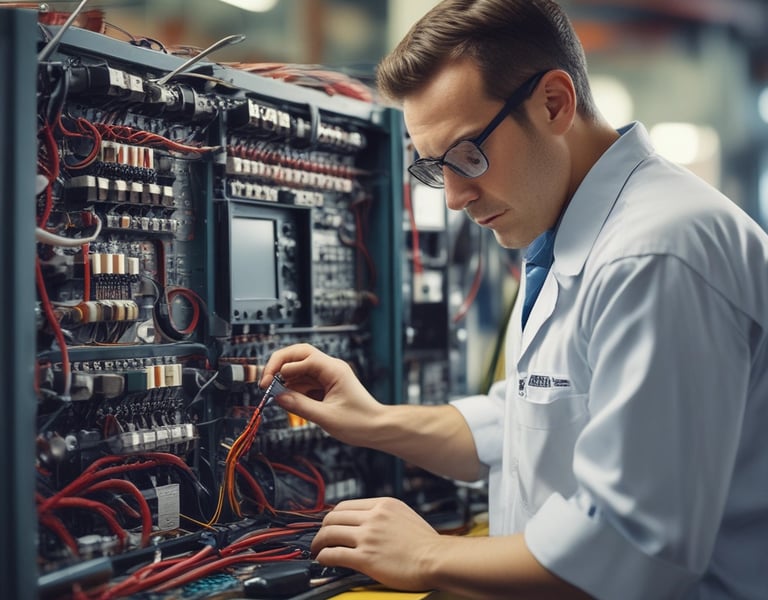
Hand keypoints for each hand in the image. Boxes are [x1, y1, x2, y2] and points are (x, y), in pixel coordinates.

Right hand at [260, 344, 385, 446]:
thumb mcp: (326, 417)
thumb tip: (278, 397)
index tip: (269, 383)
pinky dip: (292, 388)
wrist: (377, 428)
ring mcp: (328, 376)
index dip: (283, 367)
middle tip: (265, 380)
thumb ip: (300, 406)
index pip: (303, 357)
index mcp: (334, 370)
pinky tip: (285, 397)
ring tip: (272, 393)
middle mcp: (330, 368)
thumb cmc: (360, 422)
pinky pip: (304, 381)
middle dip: (279, 365)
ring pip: (299, 368)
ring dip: (285, 378)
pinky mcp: (325, 386)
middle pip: (299, 354)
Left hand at [311, 497, 440, 590]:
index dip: (333, 516)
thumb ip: (384, 516)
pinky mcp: (365, 557)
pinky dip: (323, 556)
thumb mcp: (405, 516)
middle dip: (322, 528)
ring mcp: (368, 536)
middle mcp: (373, 517)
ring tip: (316, 550)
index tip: (330, 525)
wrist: (437, 559)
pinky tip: (322, 560)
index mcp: (383, 504)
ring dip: (318, 543)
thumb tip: (368, 522)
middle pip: (333, 517)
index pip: (346, 505)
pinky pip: (334, 554)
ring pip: (329, 533)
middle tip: (319, 538)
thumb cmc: (427, 543)